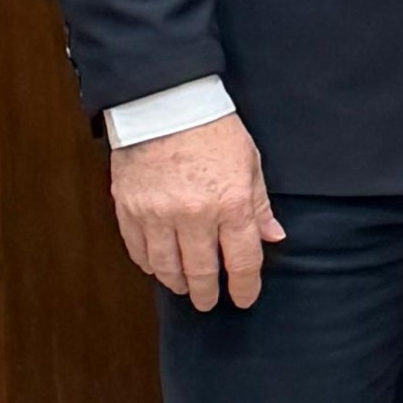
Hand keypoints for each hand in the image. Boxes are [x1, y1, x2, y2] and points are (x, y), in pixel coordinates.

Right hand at [108, 112, 285, 310]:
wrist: (164, 100)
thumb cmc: (212, 127)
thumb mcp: (249, 161)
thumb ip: (259, 204)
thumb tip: (273, 237)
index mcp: (231, 204)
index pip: (242, 262)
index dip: (245, 287)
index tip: (245, 298)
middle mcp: (194, 216)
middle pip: (202, 273)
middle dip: (208, 294)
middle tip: (209, 301)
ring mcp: (158, 215)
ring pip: (167, 269)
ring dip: (178, 283)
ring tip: (184, 287)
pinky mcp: (130, 209)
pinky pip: (139, 250)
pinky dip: (150, 264)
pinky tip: (158, 266)